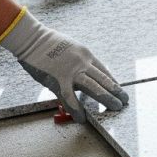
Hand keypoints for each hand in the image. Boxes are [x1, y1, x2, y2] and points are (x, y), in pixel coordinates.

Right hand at [0, 10, 127, 121]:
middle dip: (116, 92)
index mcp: (86, 54)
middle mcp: (82, 62)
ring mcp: (71, 72)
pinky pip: (70, 98)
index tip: (119, 90)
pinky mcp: (58, 80)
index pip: (104, 71)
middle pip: (104, 79)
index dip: (113, 82)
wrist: (32, 39)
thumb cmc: (48, 43)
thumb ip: (79, 61)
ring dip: (106, 98)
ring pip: (94, 87)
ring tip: (115, 107)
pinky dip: (77, 109)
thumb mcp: (71, 48)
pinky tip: (82, 117)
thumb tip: (84, 74)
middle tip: (124, 101)